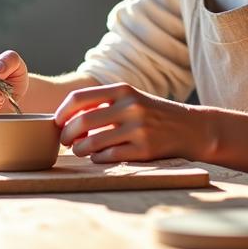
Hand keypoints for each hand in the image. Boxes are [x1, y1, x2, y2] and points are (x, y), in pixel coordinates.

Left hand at [54, 82, 207, 162]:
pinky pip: (108, 157)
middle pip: (82, 122)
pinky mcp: (144, 150)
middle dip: (66, 134)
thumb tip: (66, 118)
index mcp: (122, 90)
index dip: (61, 112)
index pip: (79, 98)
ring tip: (79, 150)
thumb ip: (103, 104)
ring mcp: (138, 129)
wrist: (191, 128)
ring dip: (79, 149)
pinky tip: (98, 156)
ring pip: (92, 142)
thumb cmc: (153, 114)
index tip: (56, 122)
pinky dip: (97, 158)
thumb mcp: (131, 99)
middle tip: (65, 141)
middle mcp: (130, 107)